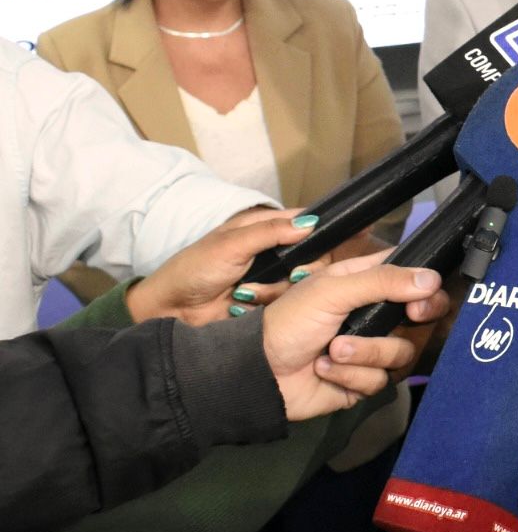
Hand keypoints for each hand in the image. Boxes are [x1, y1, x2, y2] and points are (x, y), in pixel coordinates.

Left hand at [127, 207, 318, 324]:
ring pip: (304, 279)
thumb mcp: (231, 244)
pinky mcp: (270, 301)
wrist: (172, 310)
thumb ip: (270, 232)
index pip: (304, 221)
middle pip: (312, 253)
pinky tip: (252, 303)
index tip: (331, 242)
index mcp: (263, 227)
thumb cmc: (195, 269)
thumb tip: (310, 222)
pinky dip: (273, 302)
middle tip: (293, 274)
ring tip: (251, 292)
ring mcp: (273, 276)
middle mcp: (273, 250)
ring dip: (281, 287)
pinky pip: (289, 300)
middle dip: (303, 266)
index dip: (319, 229)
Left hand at [260, 253, 449, 420]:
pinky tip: (325, 369)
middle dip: (415, 319)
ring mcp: (372, 349)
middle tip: (410, 316)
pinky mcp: (364, 381)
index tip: (424, 294)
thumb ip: (383, 281)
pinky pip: (379, 379)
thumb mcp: (333, 290)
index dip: (426, 284)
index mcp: (367, 284)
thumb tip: (432, 279)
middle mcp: (376, 314)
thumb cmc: (291, 319)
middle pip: (422, 316)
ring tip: (333, 350)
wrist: (258, 371)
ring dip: (366, 351)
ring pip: (401, 351)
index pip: (412, 277)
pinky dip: (351, 375)